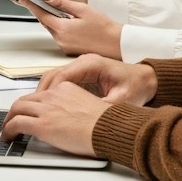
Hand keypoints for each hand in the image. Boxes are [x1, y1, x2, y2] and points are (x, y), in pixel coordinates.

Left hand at [0, 82, 105, 156]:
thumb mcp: (88, 105)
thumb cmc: (106, 123)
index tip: (29, 111)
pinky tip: (8, 136)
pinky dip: (8, 129)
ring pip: (17, 109)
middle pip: (26, 100)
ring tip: (7, 130)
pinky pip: (17, 123)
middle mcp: (53, 96)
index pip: (41, 94)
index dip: (31, 104)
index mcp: (65, 89)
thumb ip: (74, 106)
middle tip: (12, 120)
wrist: (109, 129)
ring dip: (9, 119)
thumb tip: (68, 117)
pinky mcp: (42, 124)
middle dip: (16, 111)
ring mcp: (46, 109)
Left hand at [19, 0, 122, 57]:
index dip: (31, 4)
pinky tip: (70, 23)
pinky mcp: (69, 50)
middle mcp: (60, 40)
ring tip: (62, 11)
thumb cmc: (103, 27)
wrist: (117, 44)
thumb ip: (61, 2)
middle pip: (45, 22)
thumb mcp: (82, 9)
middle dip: (43, 11)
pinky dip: (60, 28)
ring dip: (53, 20)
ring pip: (52, 29)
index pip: (40, 14)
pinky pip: (59, 36)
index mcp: (62, 29)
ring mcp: (64, 47)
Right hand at [40, 53, 157, 104]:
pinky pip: (61, 80)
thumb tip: (88, 119)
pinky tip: (50, 104)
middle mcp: (84, 62)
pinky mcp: (82, 73)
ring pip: (54, 76)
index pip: (63, 76)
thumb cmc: (137, 85)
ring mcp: (82, 66)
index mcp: (91, 64)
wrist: (148, 79)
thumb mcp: (122, 100)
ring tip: (38, 108)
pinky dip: (53, 91)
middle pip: (54, 74)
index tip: (42, 105)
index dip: (51, 92)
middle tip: (33, 108)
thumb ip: (103, 107)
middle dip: (42, 92)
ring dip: (45, 91)